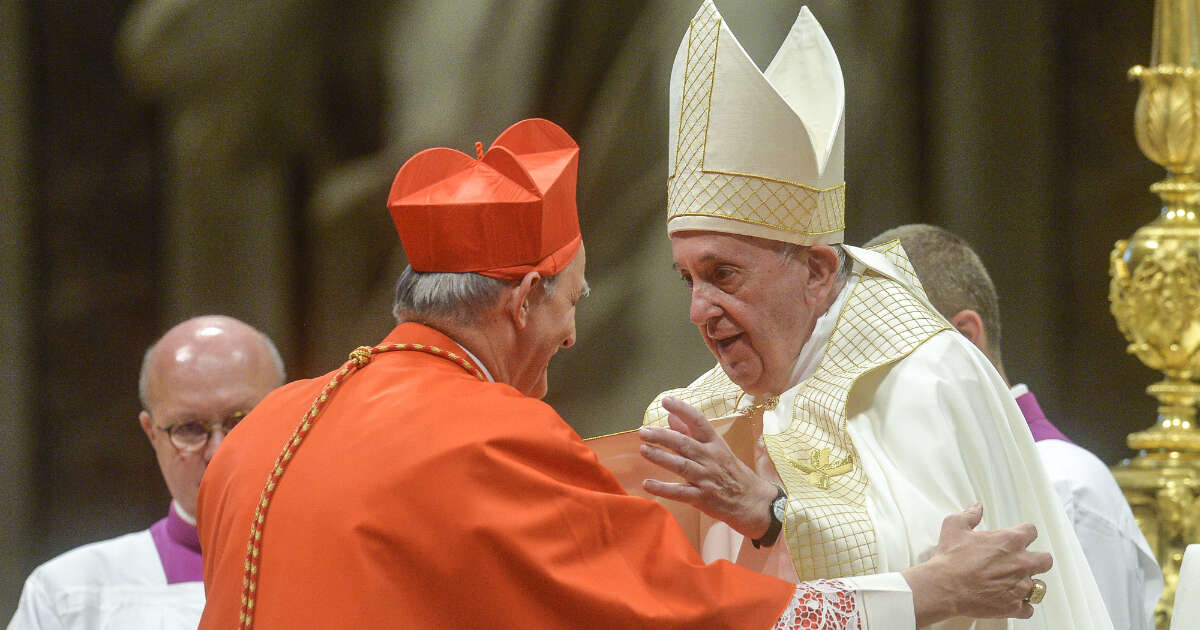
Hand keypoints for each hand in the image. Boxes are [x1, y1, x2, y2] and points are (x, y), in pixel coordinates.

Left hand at [638, 396, 777, 538]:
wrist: (753, 501)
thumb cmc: (731, 472)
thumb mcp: (716, 449)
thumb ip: (691, 433)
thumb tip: (671, 417)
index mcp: (715, 444)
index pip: (699, 422)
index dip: (683, 410)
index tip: (666, 401)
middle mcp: (711, 458)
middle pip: (685, 444)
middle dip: (663, 436)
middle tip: (643, 431)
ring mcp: (707, 478)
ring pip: (681, 465)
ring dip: (661, 457)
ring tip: (643, 449)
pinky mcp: (703, 498)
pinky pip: (680, 492)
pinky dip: (663, 488)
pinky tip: (647, 483)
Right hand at [901, 503, 1051, 626]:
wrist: (945, 586)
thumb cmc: (951, 558)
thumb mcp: (955, 527)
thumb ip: (970, 515)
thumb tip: (976, 507)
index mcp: (1010, 541)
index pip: (1032, 531)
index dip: (1025, 533)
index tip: (1018, 537)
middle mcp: (1021, 563)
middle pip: (1045, 560)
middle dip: (1037, 560)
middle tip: (1023, 562)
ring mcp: (1019, 587)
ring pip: (1040, 587)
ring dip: (1030, 585)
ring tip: (1016, 584)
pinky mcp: (1014, 606)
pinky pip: (1028, 609)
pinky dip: (1021, 606)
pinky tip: (1010, 601)